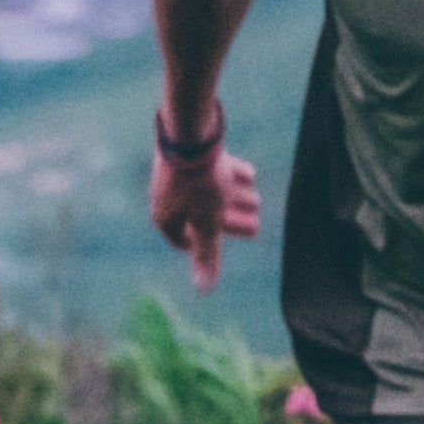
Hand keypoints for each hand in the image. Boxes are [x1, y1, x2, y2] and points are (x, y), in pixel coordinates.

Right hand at [150, 144, 260, 289]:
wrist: (191, 132)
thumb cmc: (198, 183)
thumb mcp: (208, 223)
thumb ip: (208, 255)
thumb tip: (203, 291)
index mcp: (165, 215)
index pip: (183, 239)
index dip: (204, 245)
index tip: (221, 243)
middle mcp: (166, 195)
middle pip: (201, 214)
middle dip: (230, 219)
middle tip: (256, 221)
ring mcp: (176, 172)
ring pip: (207, 190)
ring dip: (234, 197)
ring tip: (258, 198)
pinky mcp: (187, 151)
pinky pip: (209, 168)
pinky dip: (230, 173)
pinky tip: (250, 175)